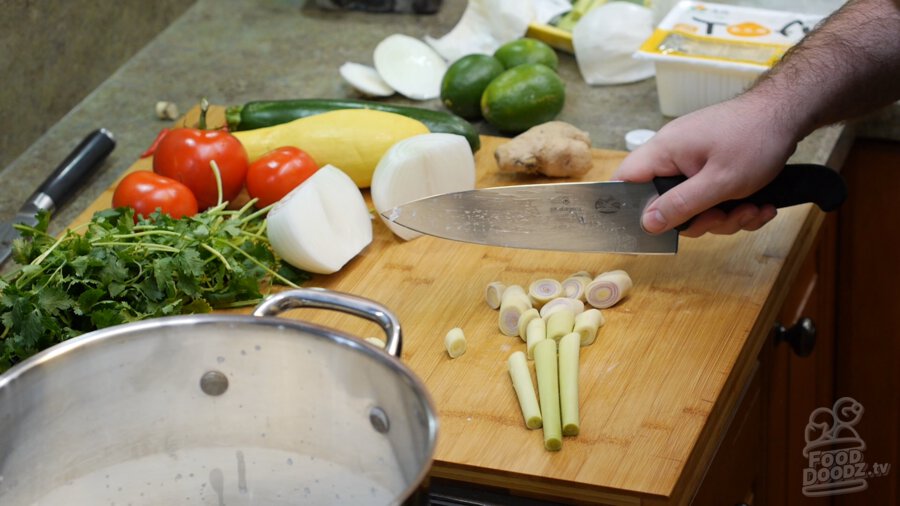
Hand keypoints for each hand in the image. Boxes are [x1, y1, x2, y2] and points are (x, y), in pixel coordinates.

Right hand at [613, 96, 799, 236]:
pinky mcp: (713, 166)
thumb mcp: (718, 182)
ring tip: (753, 209)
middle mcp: (673, 156)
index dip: (626, 208)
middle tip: (724, 218)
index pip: (624, 181)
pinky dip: (736, 206)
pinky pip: (713, 198)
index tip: (649, 232)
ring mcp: (693, 161)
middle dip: (700, 219)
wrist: (789, 113)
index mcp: (663, 152)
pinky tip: (760, 205)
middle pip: (666, 203)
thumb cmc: (754, 139)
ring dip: (726, 216)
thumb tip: (646, 224)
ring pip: (695, 206)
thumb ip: (680, 206)